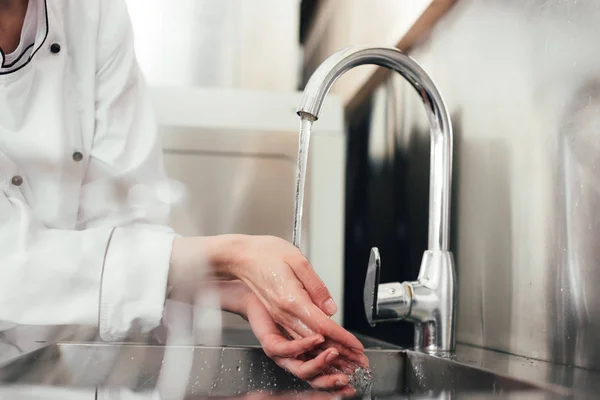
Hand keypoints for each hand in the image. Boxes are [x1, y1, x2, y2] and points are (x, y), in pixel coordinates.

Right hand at [170, 235, 366, 367]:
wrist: (239, 256)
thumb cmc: (264, 253)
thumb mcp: (296, 259)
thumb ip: (316, 285)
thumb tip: (329, 307)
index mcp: (291, 298)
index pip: (322, 324)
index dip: (341, 337)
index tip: (356, 345)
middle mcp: (284, 312)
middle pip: (315, 338)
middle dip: (339, 351)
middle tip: (357, 359)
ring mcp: (279, 315)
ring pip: (306, 340)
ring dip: (327, 350)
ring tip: (346, 357)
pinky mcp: (277, 314)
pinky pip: (296, 333)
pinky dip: (312, 343)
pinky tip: (323, 345)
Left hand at [243, 290, 355, 391]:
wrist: (255, 294)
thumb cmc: (279, 299)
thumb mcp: (307, 301)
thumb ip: (321, 312)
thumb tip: (334, 318)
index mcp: (307, 348)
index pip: (330, 361)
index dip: (347, 362)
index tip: (361, 362)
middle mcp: (296, 354)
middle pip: (318, 374)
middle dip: (336, 376)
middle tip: (353, 370)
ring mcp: (283, 352)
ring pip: (303, 369)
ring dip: (321, 362)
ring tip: (336, 353)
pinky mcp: (271, 344)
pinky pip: (287, 351)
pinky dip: (303, 346)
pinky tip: (317, 339)